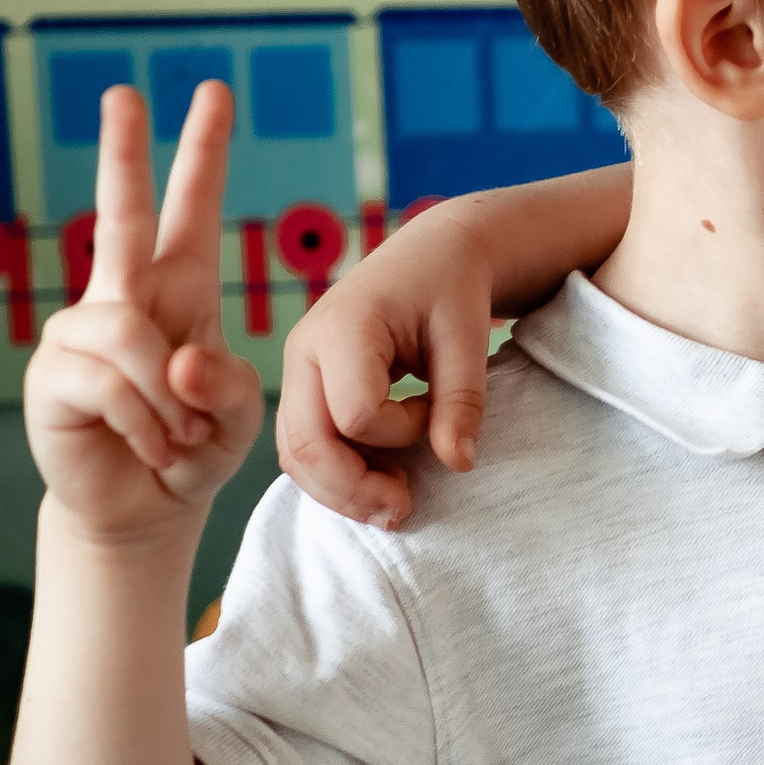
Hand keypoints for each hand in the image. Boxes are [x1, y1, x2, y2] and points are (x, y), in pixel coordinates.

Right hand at [24, 85, 263, 547]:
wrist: (150, 506)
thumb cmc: (198, 448)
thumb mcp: (241, 415)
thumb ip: (228, 384)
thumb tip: (173, 361)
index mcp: (179, 290)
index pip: (191, 210)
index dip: (201, 153)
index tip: (212, 92)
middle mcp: (123, 298)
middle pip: (120, 215)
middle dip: (123, 152)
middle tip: (122, 91)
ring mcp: (79, 333)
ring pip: (130, 335)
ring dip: (169, 400)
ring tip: (179, 434)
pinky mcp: (51, 376)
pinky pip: (110, 385)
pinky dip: (147, 425)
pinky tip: (152, 446)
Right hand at [277, 204, 492, 528]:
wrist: (432, 253)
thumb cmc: (452, 286)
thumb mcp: (468, 336)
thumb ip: (462, 400)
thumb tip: (459, 464)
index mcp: (341, 327)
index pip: (354, 414)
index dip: (400, 433)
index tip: (433, 414)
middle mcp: (303, 350)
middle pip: (305, 445)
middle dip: (353, 490)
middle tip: (404, 511)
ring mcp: (297, 371)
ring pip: (295, 455)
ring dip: (341, 491)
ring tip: (395, 503)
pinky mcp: (304, 388)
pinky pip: (304, 447)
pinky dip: (336, 475)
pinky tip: (380, 481)